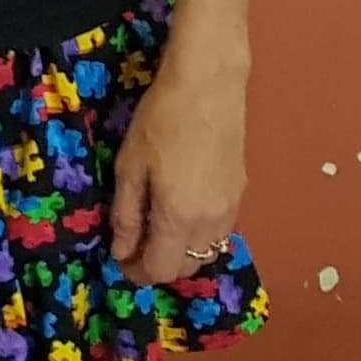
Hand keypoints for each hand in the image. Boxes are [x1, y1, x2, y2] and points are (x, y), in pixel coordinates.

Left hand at [108, 49, 250, 286]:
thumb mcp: (129, 166)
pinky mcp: (241, 194)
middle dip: (158, 265)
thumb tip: (122, 251)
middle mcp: (212, 223)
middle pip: (187, 267)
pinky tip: (179, 213)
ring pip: (207, 252)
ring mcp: (232, 209)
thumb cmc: (160, 121)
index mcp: (180, 218)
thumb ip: (126, 214)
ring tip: (154, 230)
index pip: (161, 269)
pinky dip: (198, 236)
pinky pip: (219, 233)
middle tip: (132, 246)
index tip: (119, 261)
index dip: (137, 272)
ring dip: (180, 253)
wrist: (209, 87)